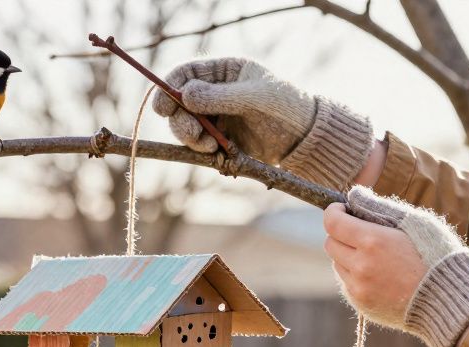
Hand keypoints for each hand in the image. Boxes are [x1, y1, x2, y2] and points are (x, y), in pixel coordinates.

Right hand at [150, 57, 372, 189]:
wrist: (306, 138)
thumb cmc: (287, 107)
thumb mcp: (255, 97)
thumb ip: (219, 97)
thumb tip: (183, 94)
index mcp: (224, 71)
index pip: (186, 73)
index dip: (168, 87)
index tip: (162, 106)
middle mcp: (215, 92)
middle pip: (178, 103)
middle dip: (178, 119)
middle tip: (190, 133)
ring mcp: (216, 116)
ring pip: (185, 126)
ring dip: (189, 137)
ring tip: (208, 146)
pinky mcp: (220, 138)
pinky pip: (199, 145)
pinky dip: (201, 151)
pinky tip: (216, 153)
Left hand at [325, 187, 468, 346]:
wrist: (451, 299)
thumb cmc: (437, 254)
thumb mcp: (415, 221)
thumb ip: (380, 206)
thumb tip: (354, 195)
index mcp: (372, 241)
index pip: (332, 222)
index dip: (334, 212)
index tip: (343, 210)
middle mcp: (360, 266)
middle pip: (331, 243)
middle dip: (342, 234)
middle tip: (361, 231)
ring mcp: (359, 289)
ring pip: (337, 264)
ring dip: (348, 255)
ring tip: (377, 256)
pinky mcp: (362, 305)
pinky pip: (347, 284)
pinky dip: (356, 276)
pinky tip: (380, 274)